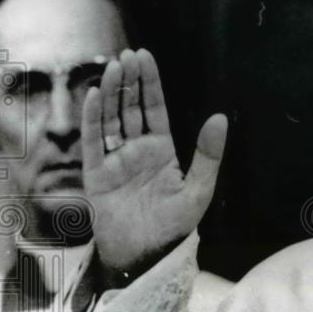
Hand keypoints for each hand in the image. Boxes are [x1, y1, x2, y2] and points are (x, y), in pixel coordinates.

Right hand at [83, 49, 227, 280]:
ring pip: (110, 120)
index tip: (144, 57)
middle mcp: (136, 151)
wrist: (147, 257)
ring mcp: (114, 161)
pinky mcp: (96, 175)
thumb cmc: (174, 227)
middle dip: (128, 81)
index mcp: (161, 151)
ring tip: (112, 67)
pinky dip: (92, 120)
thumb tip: (220, 117)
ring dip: (110, 93)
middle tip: (127, 55)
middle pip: (129, 108)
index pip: (154, 109)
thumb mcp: (199, 189)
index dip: (149, 83)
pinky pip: (93, 142)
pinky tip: (93, 97)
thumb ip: (208, 154)